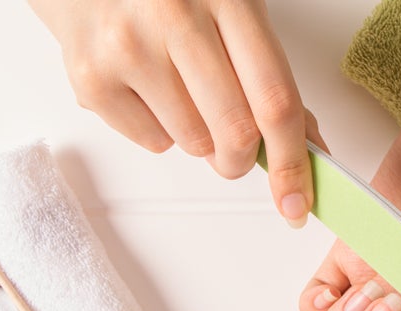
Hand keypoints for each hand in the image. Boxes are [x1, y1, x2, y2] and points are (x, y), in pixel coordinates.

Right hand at [28, 0, 315, 226]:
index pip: (275, 99)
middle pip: (234, 131)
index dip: (292, 161)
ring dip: (199, 138)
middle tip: (234, 151)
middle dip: (241, 158)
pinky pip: (152, 142)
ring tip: (180, 91)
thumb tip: (308, 145)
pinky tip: (148, 88)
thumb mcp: (233, 11)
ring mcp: (129, 47)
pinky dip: (161, 131)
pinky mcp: (92, 77)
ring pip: (193, 143)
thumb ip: (270, 74)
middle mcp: (175, 17)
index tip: (297, 201)